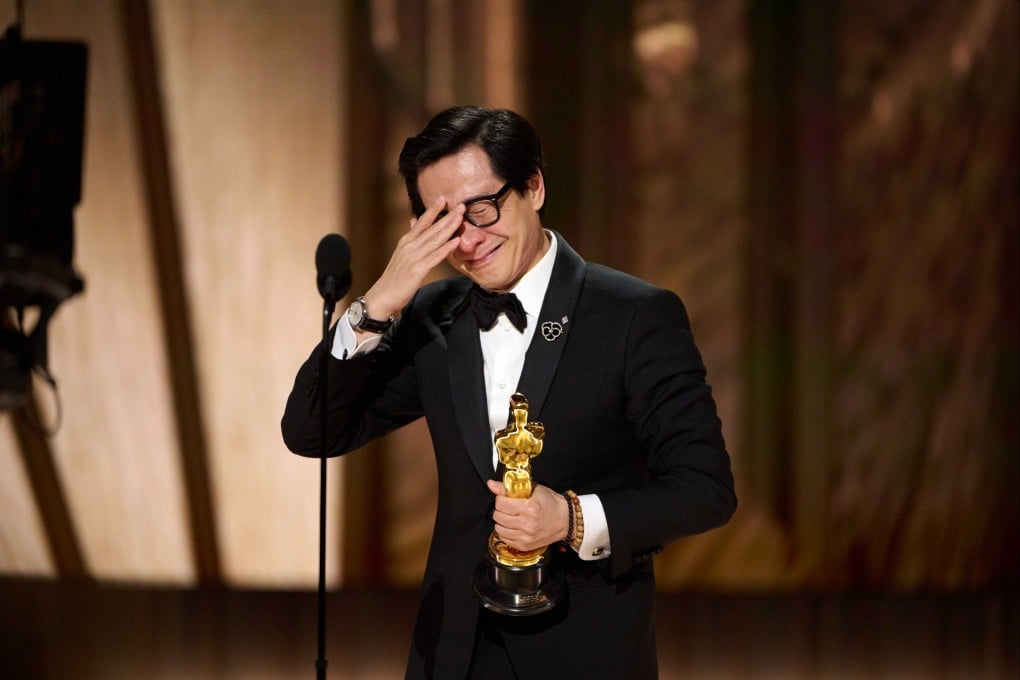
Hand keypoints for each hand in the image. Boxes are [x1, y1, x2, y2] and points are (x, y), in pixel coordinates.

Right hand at [360, 196, 464, 320]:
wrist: (383, 295)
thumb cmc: (395, 276)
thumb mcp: (402, 253)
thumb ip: (411, 237)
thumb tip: (414, 220)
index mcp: (406, 241)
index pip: (422, 222)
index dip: (433, 210)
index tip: (443, 198)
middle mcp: (410, 246)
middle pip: (432, 228)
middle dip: (447, 216)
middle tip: (461, 205)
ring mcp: (414, 257)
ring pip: (435, 239)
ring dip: (449, 227)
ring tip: (461, 217)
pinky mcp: (417, 270)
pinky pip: (435, 257)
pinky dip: (446, 248)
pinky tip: (456, 241)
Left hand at [487, 480, 568, 551]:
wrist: (565, 520)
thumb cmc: (551, 503)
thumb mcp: (533, 489)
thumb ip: (510, 488)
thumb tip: (491, 484)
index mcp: (530, 508)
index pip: (501, 503)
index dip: (501, 499)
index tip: (506, 498)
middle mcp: (527, 524)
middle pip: (498, 516)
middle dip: (500, 509)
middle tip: (507, 507)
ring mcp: (526, 537)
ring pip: (499, 528)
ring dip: (501, 521)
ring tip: (510, 517)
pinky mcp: (525, 546)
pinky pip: (505, 539)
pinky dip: (506, 532)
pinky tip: (513, 526)